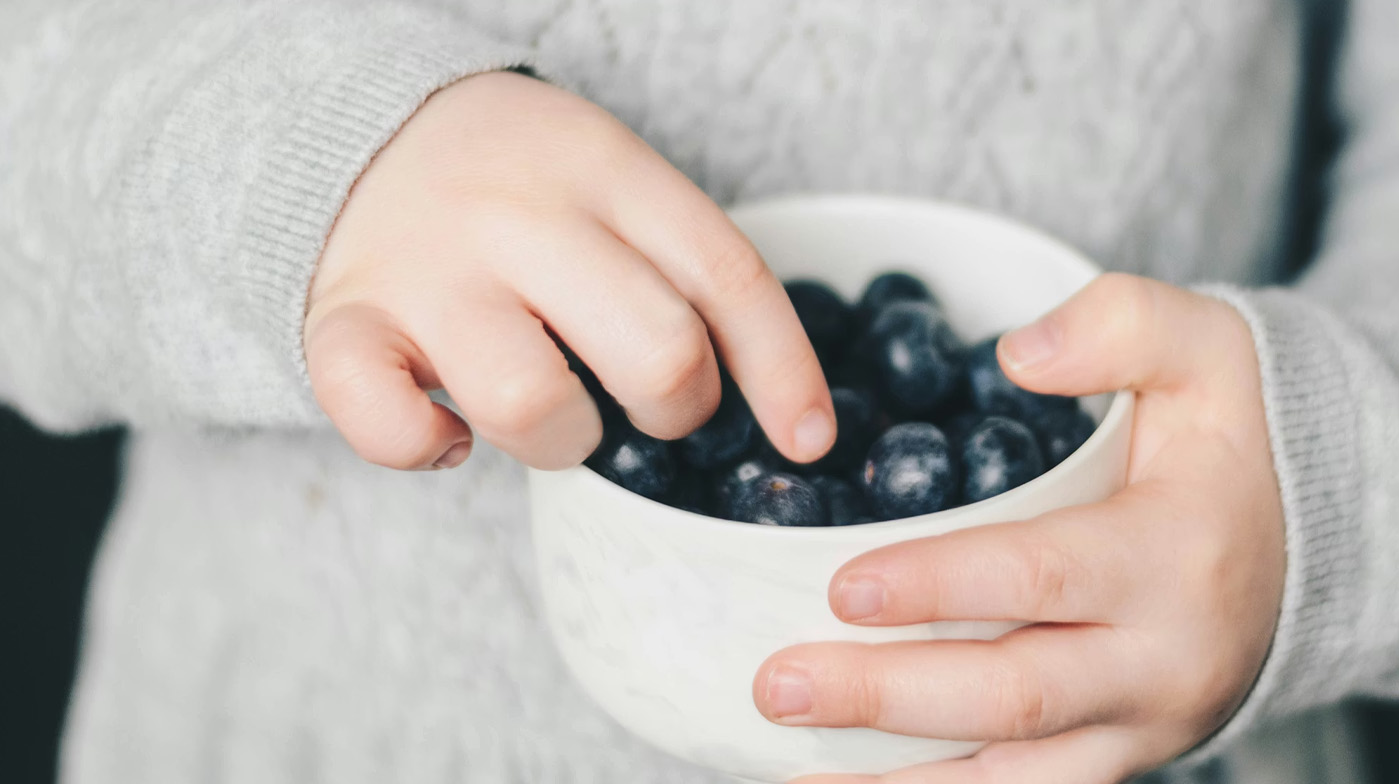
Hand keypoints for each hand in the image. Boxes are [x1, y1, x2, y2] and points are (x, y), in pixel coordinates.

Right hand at [304, 71, 833, 469]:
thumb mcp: (614, 181)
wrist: (359, 128)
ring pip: (534, 405)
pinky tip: (450, 432)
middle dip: (676, 410)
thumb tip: (789, 413)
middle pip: (657, 354)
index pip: (727, 277)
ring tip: (554, 417)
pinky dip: (425, 448)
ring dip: (565, 444)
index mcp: (606, 169)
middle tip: (648, 402)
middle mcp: (520, 214)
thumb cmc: (522, 186)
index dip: (783, 372)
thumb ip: (684, 265)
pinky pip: (389, 424)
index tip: (807, 439)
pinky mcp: (343, 322)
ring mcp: (427, 269)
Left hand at [754, 274, 1286, 782]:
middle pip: (1013, 698)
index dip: (939, 586)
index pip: (1042, 578)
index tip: (841, 585)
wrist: (1325, 543)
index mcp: (1176, 556)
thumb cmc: (1239, 440)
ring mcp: (1145, 726)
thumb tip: (1015, 358)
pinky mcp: (1123, 758)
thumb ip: (1121, 324)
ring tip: (792, 767)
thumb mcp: (1211, 350)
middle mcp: (1164, 661)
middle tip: (777, 682)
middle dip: (887, 698)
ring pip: (1013, 779)